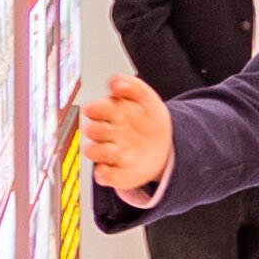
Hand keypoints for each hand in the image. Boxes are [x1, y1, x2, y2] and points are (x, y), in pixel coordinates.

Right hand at [87, 76, 170, 204]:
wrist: (165, 142)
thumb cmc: (148, 118)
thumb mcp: (146, 97)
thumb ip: (131, 85)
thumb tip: (115, 83)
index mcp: (111, 113)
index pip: (96, 109)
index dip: (95, 109)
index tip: (96, 109)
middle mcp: (107, 133)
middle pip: (93, 131)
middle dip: (96, 130)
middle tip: (104, 129)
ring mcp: (111, 153)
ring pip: (95, 153)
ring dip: (98, 151)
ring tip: (111, 148)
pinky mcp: (118, 172)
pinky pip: (105, 176)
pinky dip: (105, 175)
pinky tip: (108, 170)